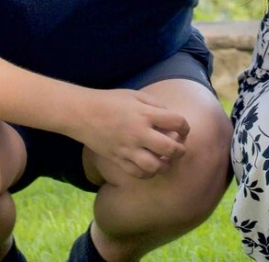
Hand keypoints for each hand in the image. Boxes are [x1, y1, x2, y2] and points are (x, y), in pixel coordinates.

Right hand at [70, 88, 189, 178]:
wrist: (83, 113)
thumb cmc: (111, 101)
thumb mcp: (137, 96)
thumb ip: (156, 106)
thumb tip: (171, 118)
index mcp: (145, 114)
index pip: (176, 122)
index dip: (185, 127)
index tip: (183, 130)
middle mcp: (139, 133)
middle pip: (169, 148)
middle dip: (181, 150)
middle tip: (181, 149)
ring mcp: (127, 149)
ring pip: (154, 166)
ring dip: (165, 165)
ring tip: (166, 160)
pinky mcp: (117, 159)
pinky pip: (137, 173)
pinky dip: (148, 173)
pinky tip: (151, 166)